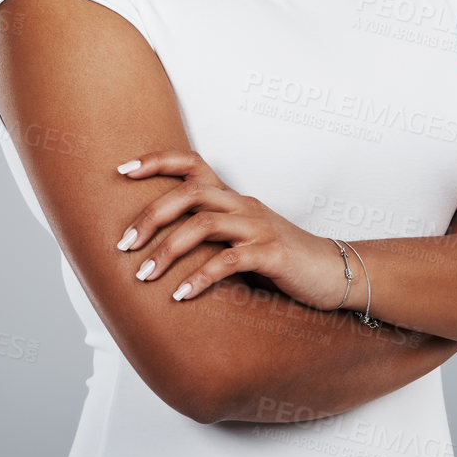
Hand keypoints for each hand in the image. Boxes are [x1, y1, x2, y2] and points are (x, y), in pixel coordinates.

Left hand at [111, 149, 341, 307]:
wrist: (334, 273)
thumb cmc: (281, 261)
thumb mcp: (240, 241)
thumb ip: (208, 237)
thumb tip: (158, 247)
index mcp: (232, 199)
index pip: (192, 163)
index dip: (156, 161)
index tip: (122, 170)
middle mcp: (243, 205)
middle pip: (188, 194)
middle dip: (150, 217)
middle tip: (123, 246)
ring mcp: (258, 227)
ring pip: (203, 225)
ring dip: (167, 251)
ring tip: (144, 276)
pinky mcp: (271, 253)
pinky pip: (228, 261)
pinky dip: (200, 278)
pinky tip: (180, 295)